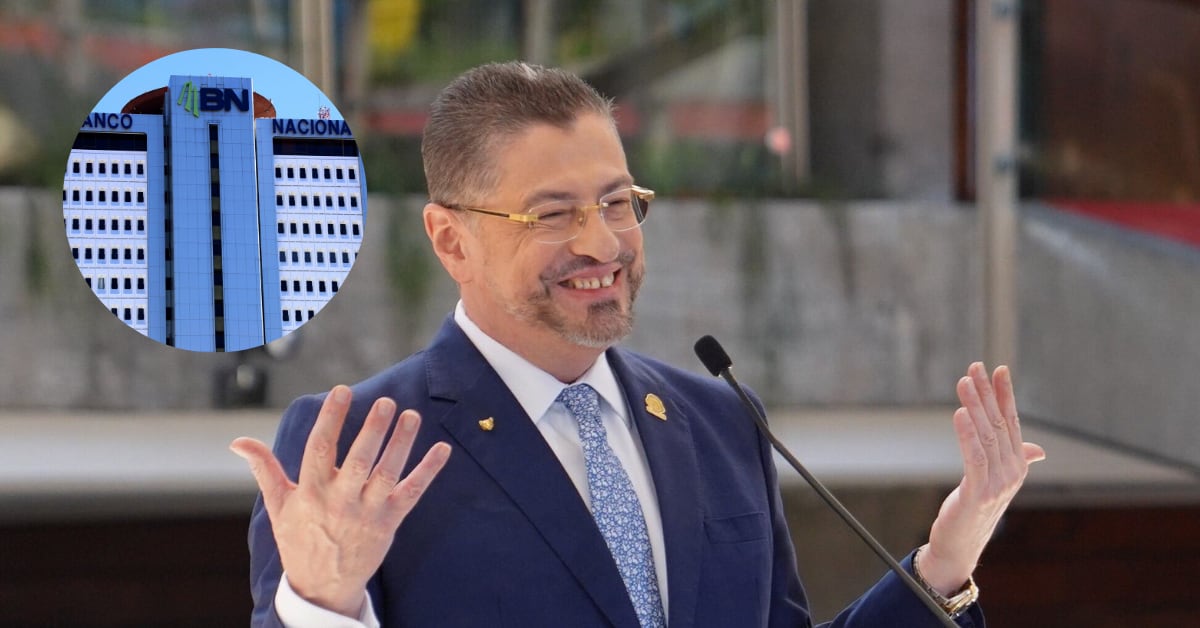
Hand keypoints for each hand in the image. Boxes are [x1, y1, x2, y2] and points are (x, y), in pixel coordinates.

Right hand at [230, 385, 450, 615]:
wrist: (322, 586)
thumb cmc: (299, 538)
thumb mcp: (278, 505)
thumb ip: (264, 469)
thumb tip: (238, 442)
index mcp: (311, 492)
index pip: (320, 448)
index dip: (331, 418)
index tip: (342, 391)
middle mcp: (340, 501)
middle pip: (359, 460)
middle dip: (373, 430)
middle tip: (385, 402)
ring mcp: (367, 513)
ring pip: (387, 473)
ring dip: (401, 444)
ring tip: (411, 415)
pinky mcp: (389, 523)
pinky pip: (411, 493)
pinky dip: (428, 471)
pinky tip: (442, 449)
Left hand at [920, 363, 1045, 594]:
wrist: (961, 545)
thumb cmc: (975, 510)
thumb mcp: (996, 481)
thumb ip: (1016, 460)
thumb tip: (1039, 449)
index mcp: (1017, 464)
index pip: (1011, 422)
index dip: (1005, 395)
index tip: (998, 369)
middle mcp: (1012, 471)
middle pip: (998, 424)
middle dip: (987, 394)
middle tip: (975, 367)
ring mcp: (998, 484)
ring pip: (986, 436)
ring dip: (974, 407)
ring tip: (964, 383)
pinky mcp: (978, 494)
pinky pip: (974, 459)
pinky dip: (968, 435)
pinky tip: (960, 414)